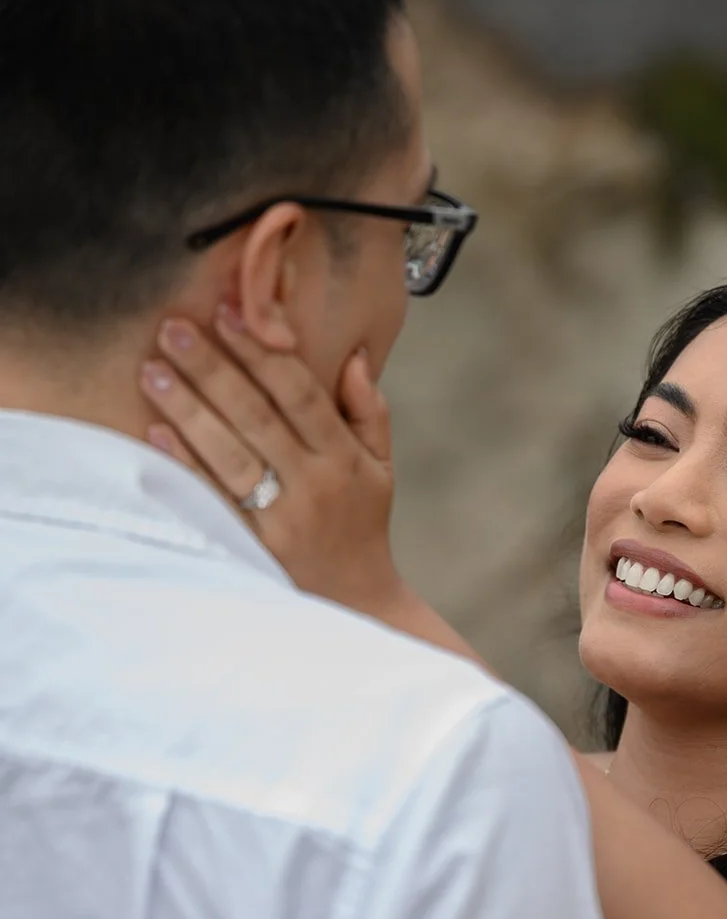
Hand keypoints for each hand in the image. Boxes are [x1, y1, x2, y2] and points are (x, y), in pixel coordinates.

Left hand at [140, 307, 400, 616]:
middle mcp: (313, 486)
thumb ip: (368, 411)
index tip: (229, 312)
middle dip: (213, 369)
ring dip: (188, 410)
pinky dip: (183, 465)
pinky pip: (211, 500)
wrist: (356, 606)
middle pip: (257, 417)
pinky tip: (155, 432)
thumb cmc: (363, 527)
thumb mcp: (381, 469)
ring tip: (153, 370)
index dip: (264, 353)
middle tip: (174, 327)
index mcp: (343, 459)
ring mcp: (280, 520)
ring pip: (229, 455)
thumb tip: (353, 354)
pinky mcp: (252, 549)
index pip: (300, 394)